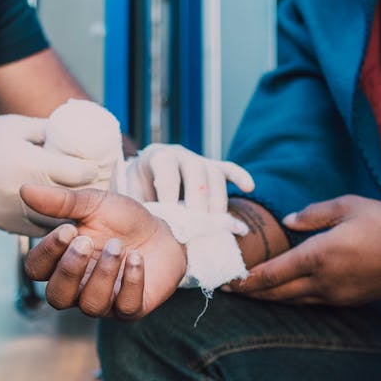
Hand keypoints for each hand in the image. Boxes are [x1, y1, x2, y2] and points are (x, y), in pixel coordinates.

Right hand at [0, 115, 105, 235]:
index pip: (80, 174)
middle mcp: (29, 193)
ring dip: (71, 213)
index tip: (97, 165)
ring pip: (59, 221)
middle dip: (87, 193)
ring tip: (79, 203)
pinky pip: (40, 230)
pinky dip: (51, 224)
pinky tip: (57, 215)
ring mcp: (18, 213)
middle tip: (95, 185)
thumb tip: (76, 133)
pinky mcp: (7, 226)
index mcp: (34, 164)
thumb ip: (48, 130)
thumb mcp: (18, 125)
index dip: (93, 170)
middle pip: (74, 201)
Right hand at [20, 185, 186, 318]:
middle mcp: (78, 288)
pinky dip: (131, 281)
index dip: (47, 252)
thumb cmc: (121, 222)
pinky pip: (126, 307)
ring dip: (103, 273)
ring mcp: (105, 302)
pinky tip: (137, 258)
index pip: (36, 270)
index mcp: (61, 263)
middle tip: (85, 241)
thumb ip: (60, 201)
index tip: (68, 229)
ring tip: (118, 246)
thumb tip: (24, 190)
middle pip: (57, 297)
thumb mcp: (92, 204)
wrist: (163, 232)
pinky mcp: (132, 308)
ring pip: (91, 305)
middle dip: (69, 270)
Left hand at [115, 144, 254, 213]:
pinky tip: (250, 187)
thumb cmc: (138, 186)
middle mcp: (181, 154)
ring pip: (215, 173)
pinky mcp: (213, 167)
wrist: (145, 171)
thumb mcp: (130, 192)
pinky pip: (229, 168)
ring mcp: (199, 159)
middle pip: (196, 172)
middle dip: (198, 200)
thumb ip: (136, 203)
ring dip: (218, 199)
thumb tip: (144, 220)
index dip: (169, 192)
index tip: (171, 215)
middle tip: (197, 225)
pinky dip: (240, 176)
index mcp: (158, 157)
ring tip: (216, 222)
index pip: (167, 169)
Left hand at [228, 195, 380, 305]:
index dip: (247, 280)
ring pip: (293, 300)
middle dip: (251, 292)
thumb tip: (288, 221)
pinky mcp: (348, 300)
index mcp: (318, 256)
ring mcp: (336, 295)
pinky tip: (286, 292)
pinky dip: (293, 298)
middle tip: (230, 290)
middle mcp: (322, 281)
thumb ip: (313, 214)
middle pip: (277, 293)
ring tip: (252, 293)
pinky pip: (312, 301)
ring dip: (270, 298)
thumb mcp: (347, 206)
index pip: (272, 274)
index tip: (229, 281)